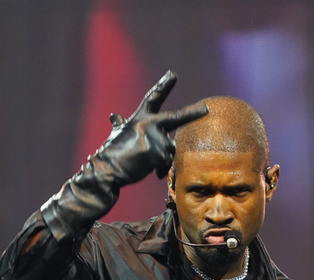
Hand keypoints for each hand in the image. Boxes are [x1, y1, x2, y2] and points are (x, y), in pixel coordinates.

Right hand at [96, 70, 207, 184]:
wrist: (107, 169)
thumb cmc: (113, 153)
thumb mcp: (117, 134)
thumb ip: (121, 124)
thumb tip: (114, 116)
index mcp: (140, 117)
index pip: (154, 98)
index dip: (163, 86)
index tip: (173, 75)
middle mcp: (148, 124)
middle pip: (176, 117)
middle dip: (193, 113)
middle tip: (206, 109)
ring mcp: (153, 137)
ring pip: (171, 149)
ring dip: (163, 160)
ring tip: (147, 164)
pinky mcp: (155, 152)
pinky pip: (167, 163)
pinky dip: (161, 170)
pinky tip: (150, 171)